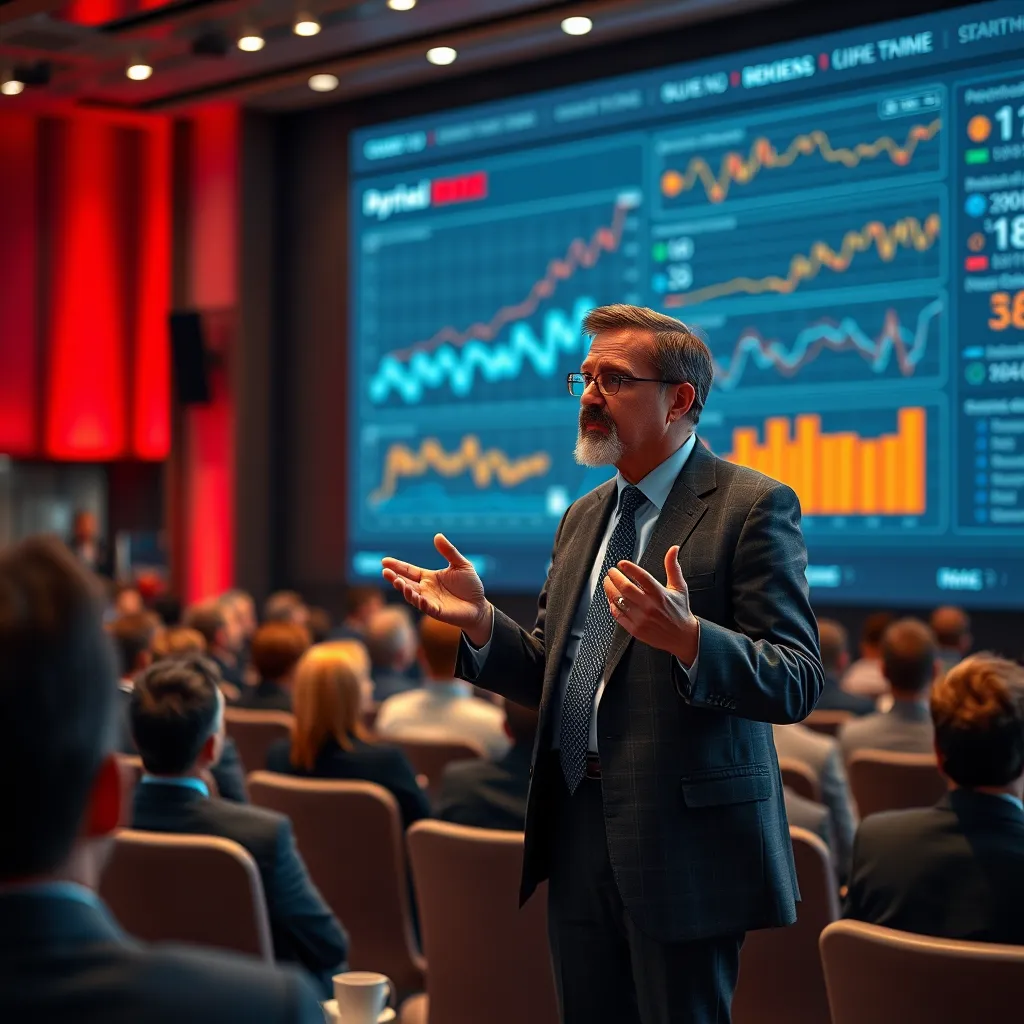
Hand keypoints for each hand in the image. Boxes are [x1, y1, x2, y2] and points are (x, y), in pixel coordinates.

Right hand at [382, 534, 490, 637]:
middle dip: (395, 578)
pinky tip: (417, 597)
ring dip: (405, 590)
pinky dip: (421, 602)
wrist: (479, 606)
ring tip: (399, 582)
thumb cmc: (470, 585)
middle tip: (385, 572)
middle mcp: (426, 589)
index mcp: (429, 577)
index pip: (409, 570)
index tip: (384, 561)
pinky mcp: (437, 612)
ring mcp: (430, 601)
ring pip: (412, 596)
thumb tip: (437, 535)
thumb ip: (449, 552)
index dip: (397, 566)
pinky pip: (426, 608)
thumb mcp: (461, 565)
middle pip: (406, 583)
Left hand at [603, 544, 698, 663]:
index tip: (621, 563)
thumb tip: (673, 549)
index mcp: (660, 594)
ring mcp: (641, 618)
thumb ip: (673, 567)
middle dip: (614, 577)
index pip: (642, 577)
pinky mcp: (635, 629)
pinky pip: (618, 615)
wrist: (682, 637)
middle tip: (611, 572)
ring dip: (610, 589)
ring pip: (619, 601)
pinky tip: (611, 598)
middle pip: (626, 588)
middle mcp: (650, 606)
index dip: (629, 568)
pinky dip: (612, 605)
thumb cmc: (680, 611)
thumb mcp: (679, 587)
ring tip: (607, 582)